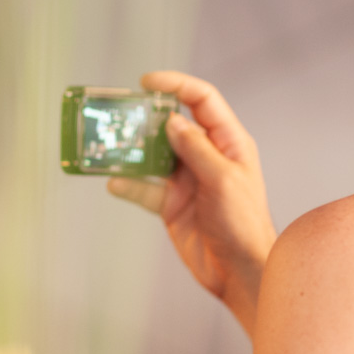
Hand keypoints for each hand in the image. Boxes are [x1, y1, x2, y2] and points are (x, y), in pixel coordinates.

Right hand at [106, 71, 275, 336]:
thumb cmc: (244, 224)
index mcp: (228, 142)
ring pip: (154, 155)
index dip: (176, 84)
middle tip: (120, 113)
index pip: (202, 100)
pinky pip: (145, 187)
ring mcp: (187, 180)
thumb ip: (197, 149)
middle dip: (146, 116)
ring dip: (132, 150)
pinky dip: (129, 183)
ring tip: (109, 144)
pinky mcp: (172, 204)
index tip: (146, 81)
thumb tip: (173, 120)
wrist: (239, 272)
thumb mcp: (223, 180)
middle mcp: (207, 156)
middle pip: (172, 124)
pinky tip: (115, 182)